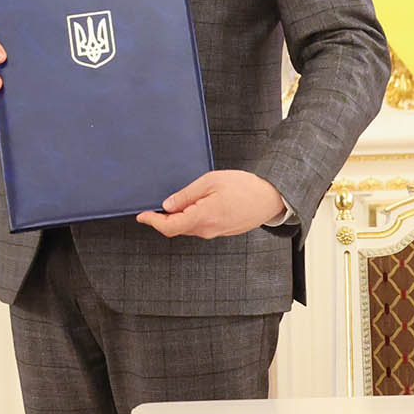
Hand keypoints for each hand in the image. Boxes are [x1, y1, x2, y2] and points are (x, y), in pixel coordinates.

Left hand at [138, 170, 286, 239]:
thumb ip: (186, 195)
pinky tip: (190, 206)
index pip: (170, 227)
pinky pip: (200, 227)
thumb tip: (167, 205)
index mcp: (203, 217)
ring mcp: (217, 232)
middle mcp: (209, 230)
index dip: (153, 222)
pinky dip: (189, 219)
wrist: (272, 197)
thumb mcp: (211, 181)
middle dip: (162, 219)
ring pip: (188, 228)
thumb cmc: (245, 186)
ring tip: (171, 203)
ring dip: (176, 219)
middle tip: (152, 206)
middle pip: (177, 229)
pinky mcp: (223, 230)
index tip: (141, 215)